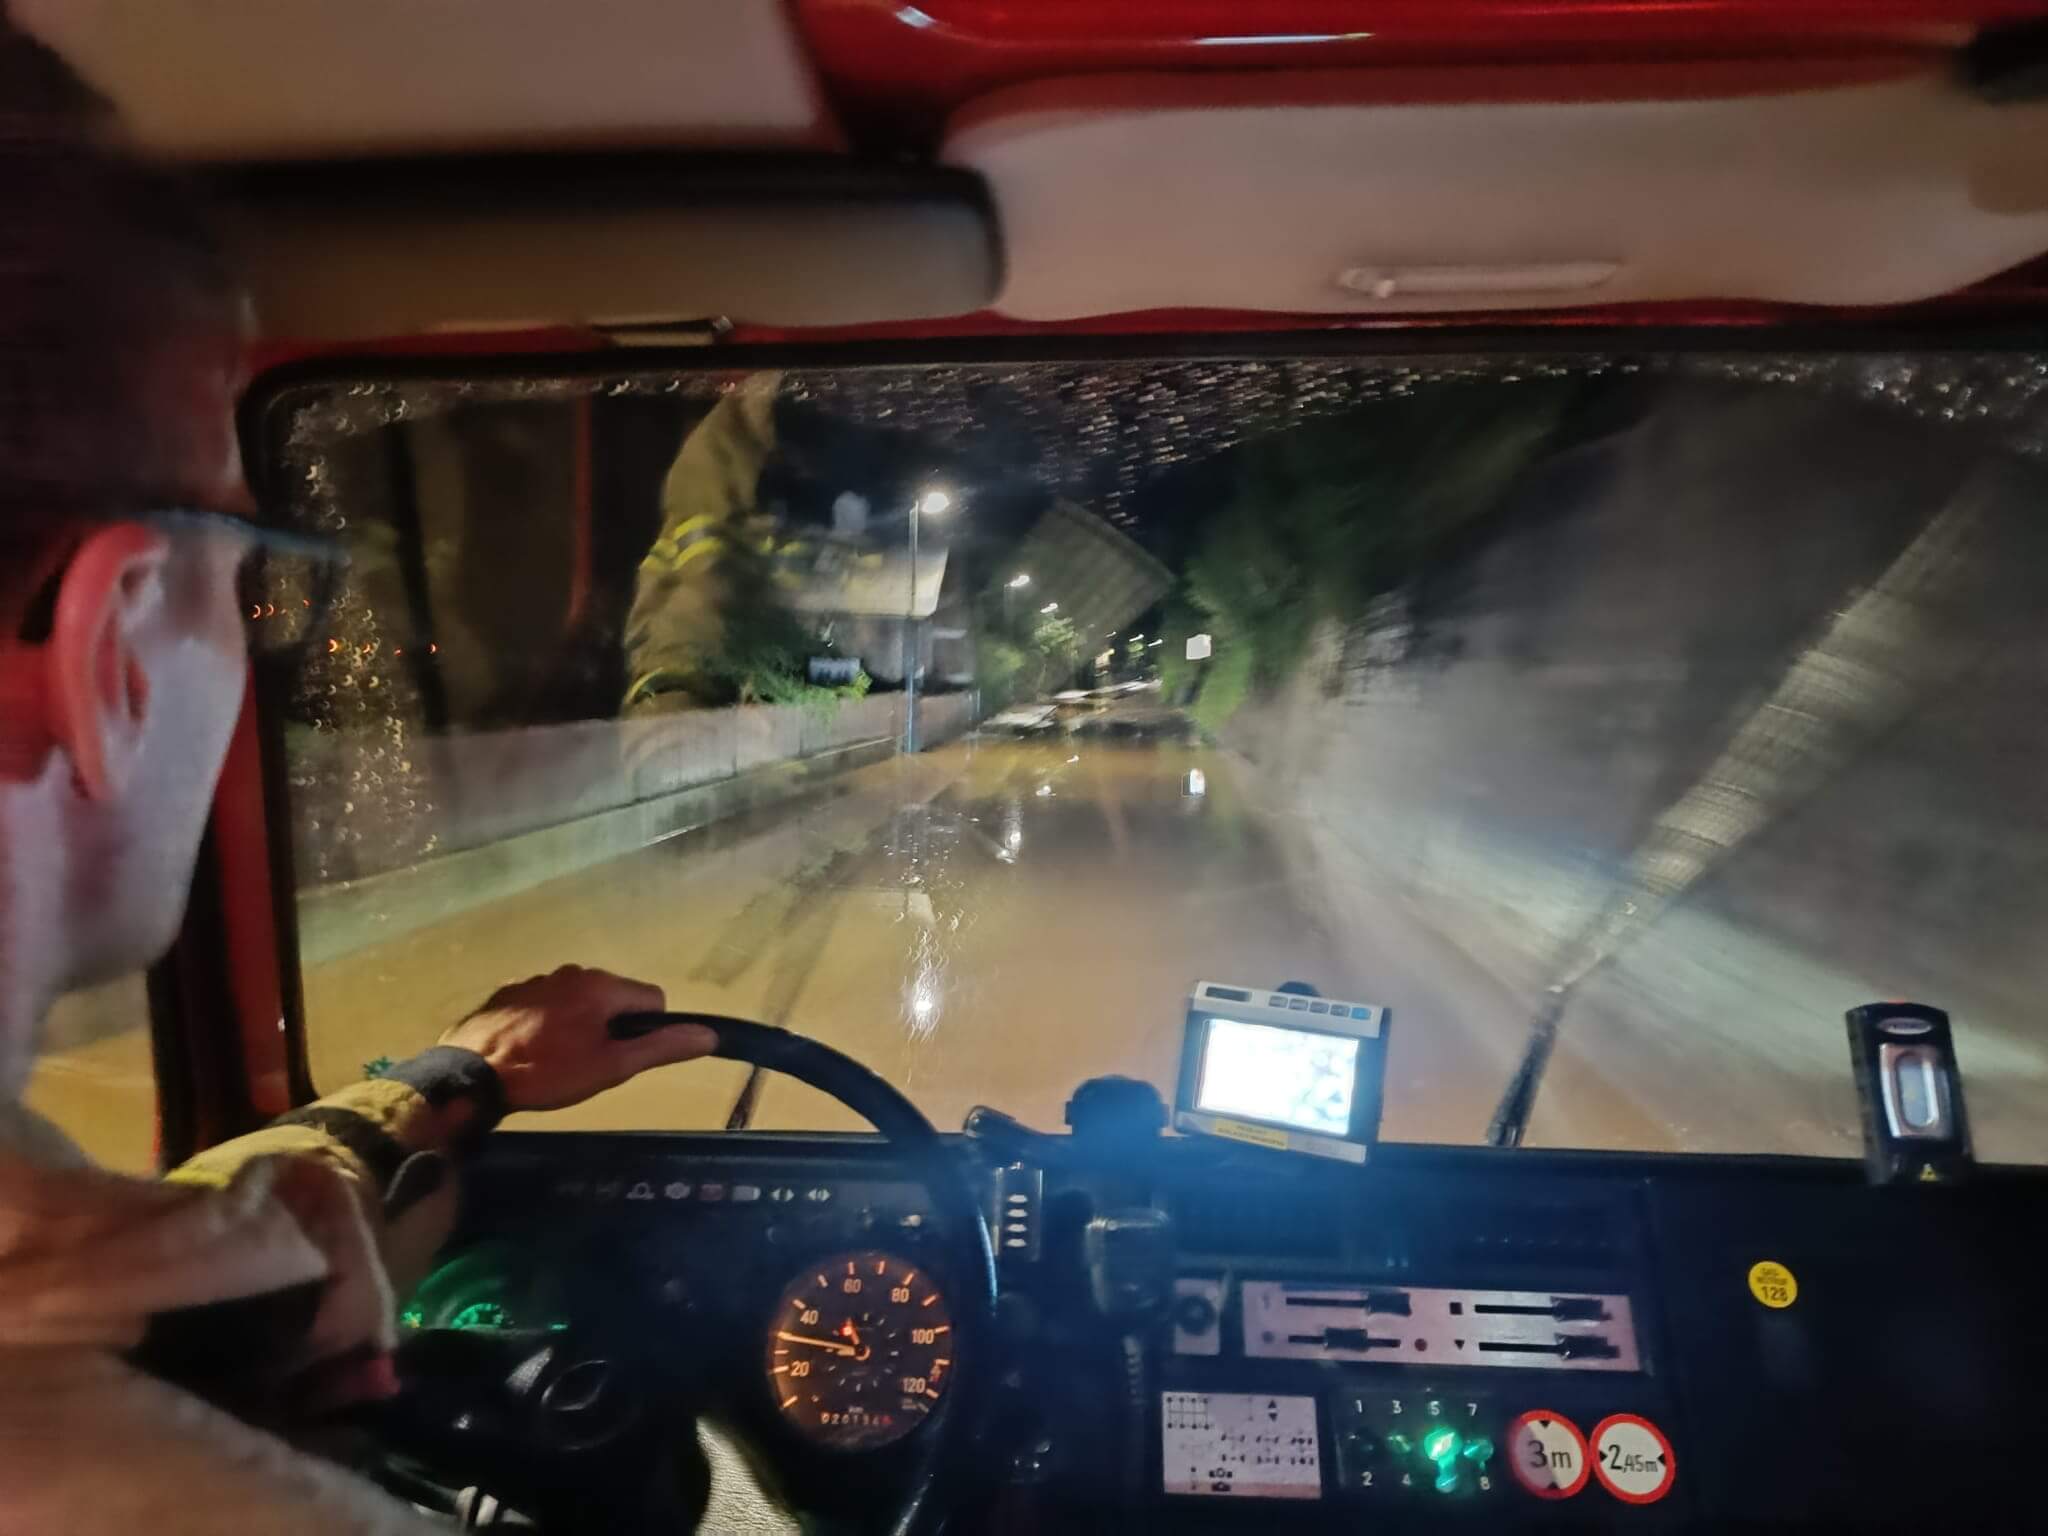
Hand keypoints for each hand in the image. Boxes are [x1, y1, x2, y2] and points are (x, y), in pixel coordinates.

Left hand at [441, 964, 716, 1112]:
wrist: (472, 1075)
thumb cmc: (549, 1071)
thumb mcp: (612, 1066)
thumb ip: (662, 1047)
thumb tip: (709, 1035)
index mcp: (601, 985)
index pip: (652, 999)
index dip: (647, 1031)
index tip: (623, 1058)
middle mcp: (571, 972)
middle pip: (613, 998)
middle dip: (611, 1028)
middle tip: (590, 1065)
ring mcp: (536, 980)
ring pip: (577, 1001)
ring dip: (577, 1025)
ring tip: (557, 1061)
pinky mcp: (507, 994)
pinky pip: (544, 1005)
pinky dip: (545, 1024)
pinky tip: (530, 1051)